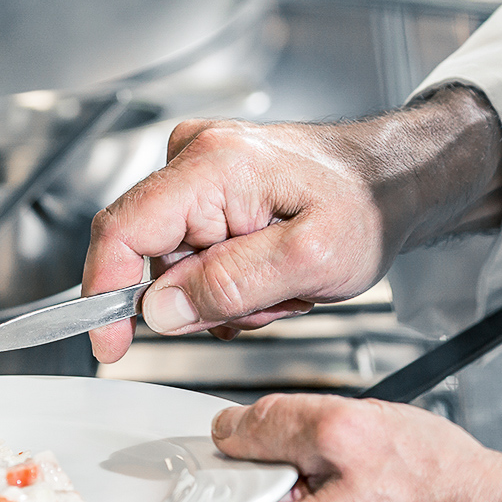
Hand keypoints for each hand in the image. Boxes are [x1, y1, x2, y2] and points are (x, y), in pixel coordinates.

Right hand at [84, 85, 501, 362]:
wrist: (395, 180)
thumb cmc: (367, 206)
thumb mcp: (310, 260)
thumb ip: (230, 285)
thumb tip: (159, 309)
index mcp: (212, 167)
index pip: (122, 231)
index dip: (105, 293)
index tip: (111, 344)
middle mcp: (195, 158)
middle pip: (153, 257)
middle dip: (204, 299)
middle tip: (270, 300)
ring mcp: (201, 171)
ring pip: (175, 265)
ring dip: (225, 294)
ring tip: (282, 283)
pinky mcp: (210, 189)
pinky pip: (193, 254)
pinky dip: (231, 279)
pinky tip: (272, 273)